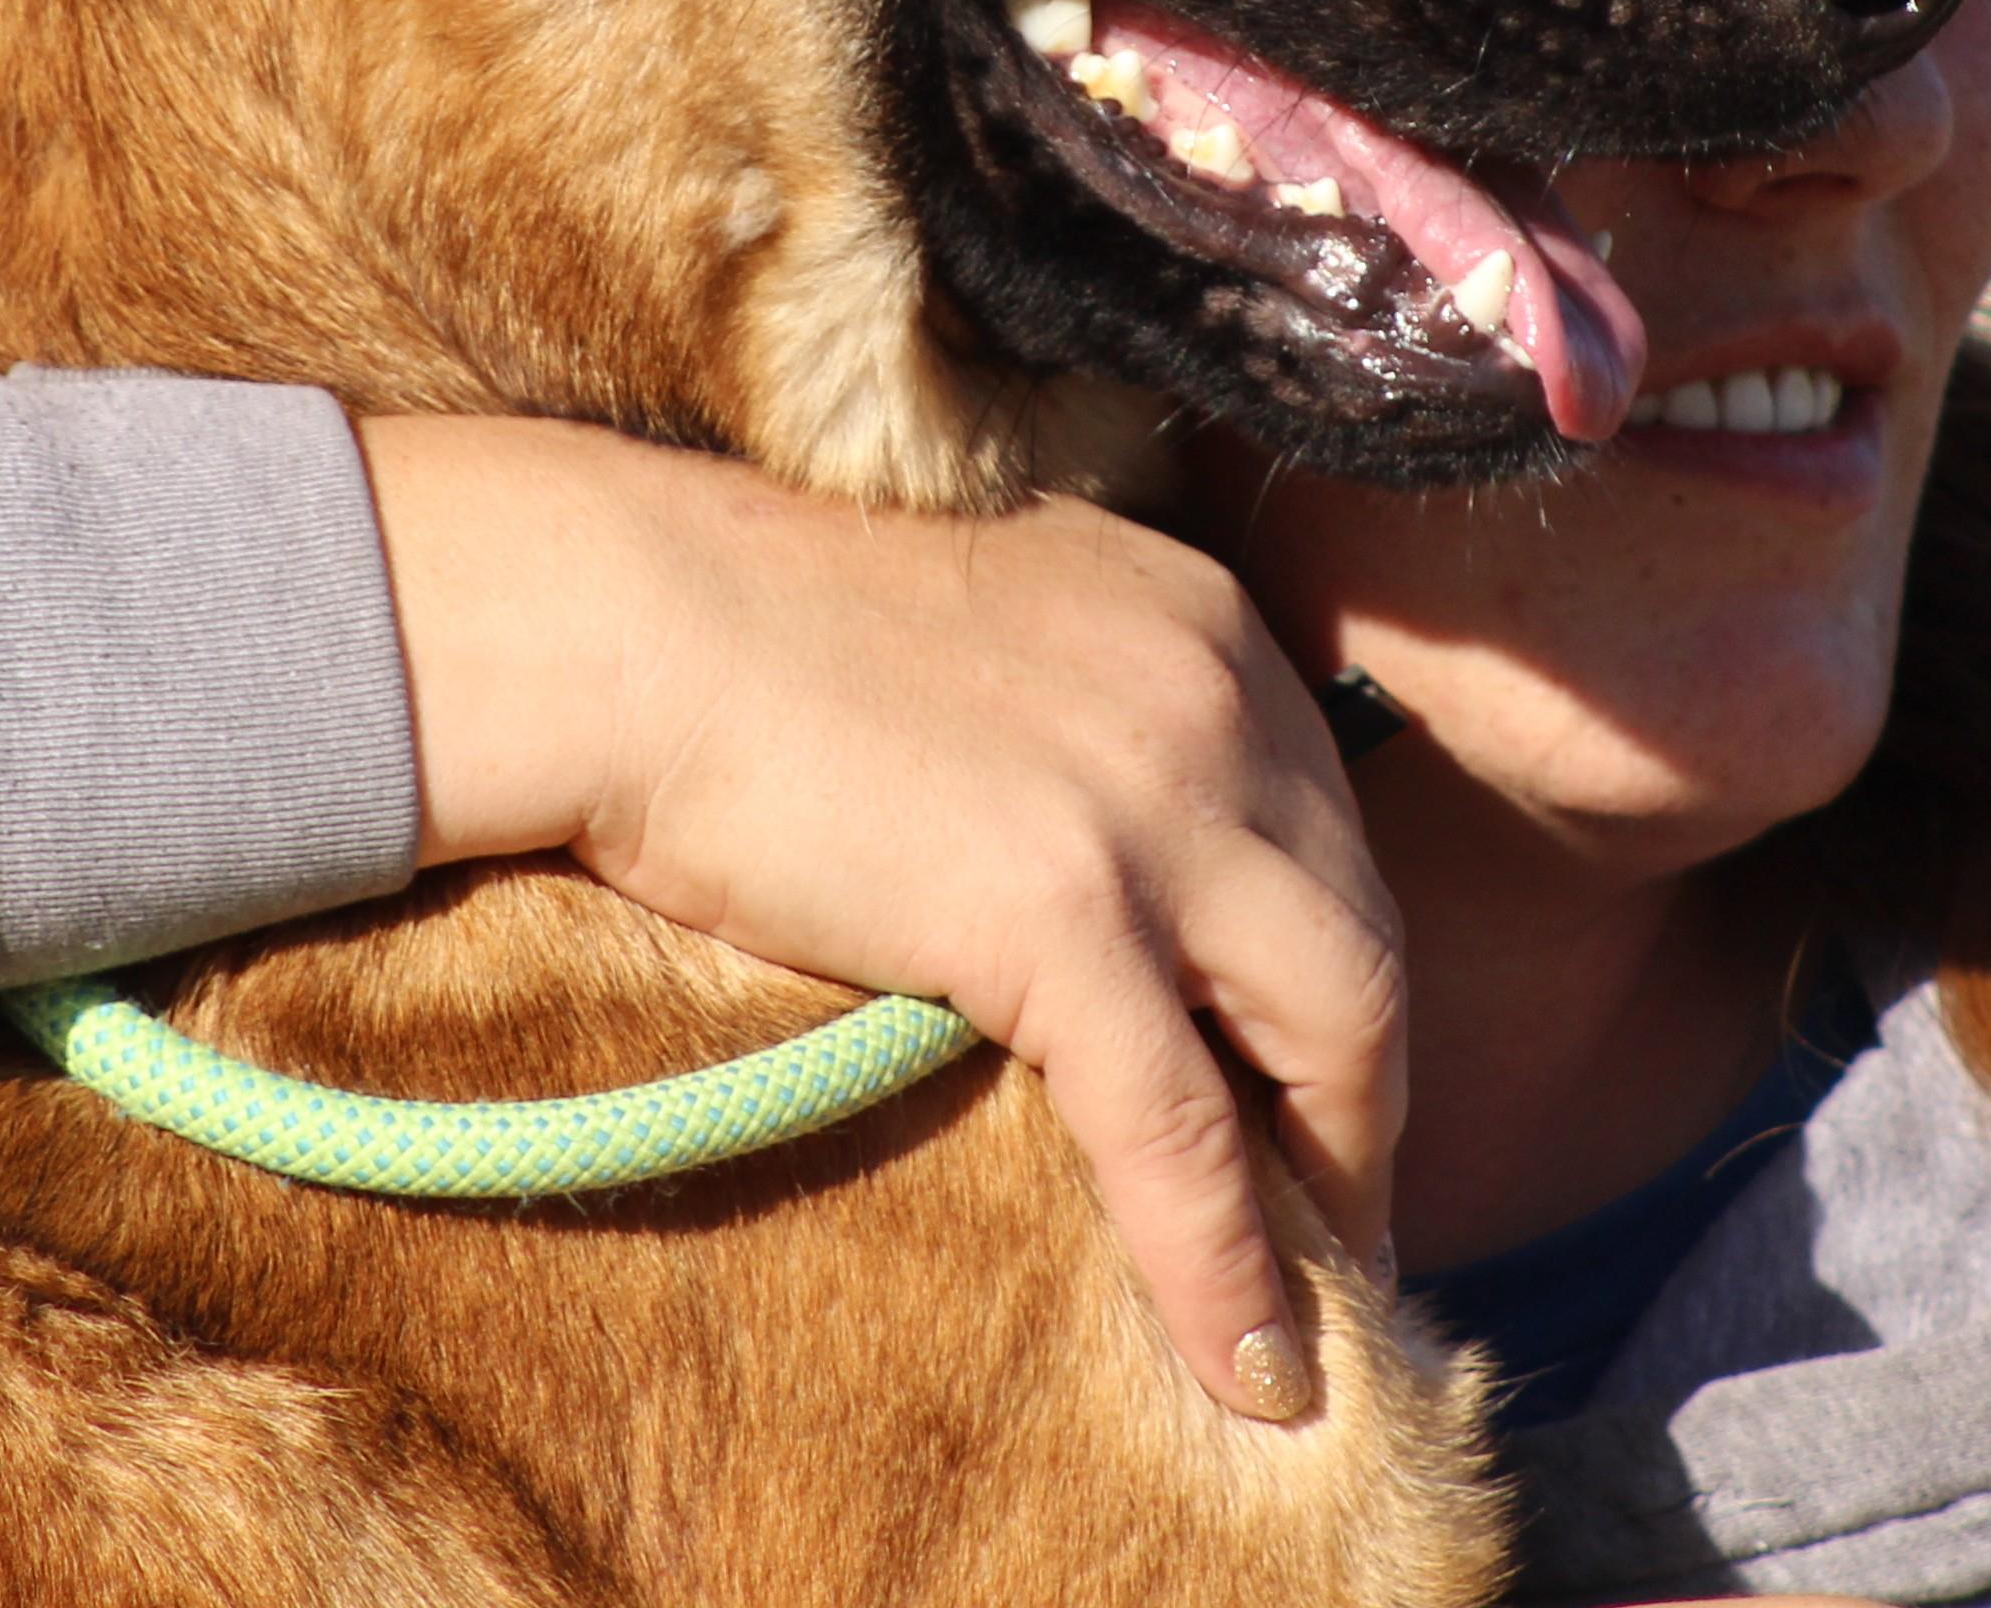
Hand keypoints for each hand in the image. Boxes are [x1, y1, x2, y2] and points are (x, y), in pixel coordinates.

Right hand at [354, 415, 1400, 1423]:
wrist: (628, 622)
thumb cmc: (751, 634)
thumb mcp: (989, 638)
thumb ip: (1082, 723)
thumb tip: (1097, 873)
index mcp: (1202, 620)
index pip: (1328, 835)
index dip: (1329, 979)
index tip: (1312, 1085)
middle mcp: (1220, 696)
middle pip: (1363, 938)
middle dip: (1361, 1098)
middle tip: (1336, 1221)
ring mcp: (1154, 806)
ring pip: (1333, 1037)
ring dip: (1337, 1193)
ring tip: (1311, 1313)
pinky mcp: (1065, 917)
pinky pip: (1187, 1135)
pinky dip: (1229, 1267)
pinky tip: (1249, 1370)